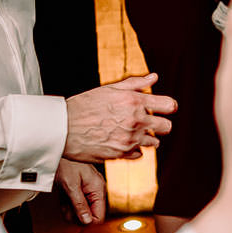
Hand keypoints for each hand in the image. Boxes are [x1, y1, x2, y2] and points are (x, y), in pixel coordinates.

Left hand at [55, 159, 105, 222]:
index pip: (99, 216)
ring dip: (69, 209)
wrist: (58, 152)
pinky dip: (67, 204)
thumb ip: (79, 204)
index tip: (74, 215)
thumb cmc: (66, 163)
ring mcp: (89, 192)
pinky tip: (63, 197)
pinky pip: (76, 205)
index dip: (86, 220)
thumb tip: (87, 221)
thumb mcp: (71, 186)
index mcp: (98, 189)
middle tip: (66, 205)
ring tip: (63, 199)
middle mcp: (96, 192)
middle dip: (75, 214)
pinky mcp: (81, 192)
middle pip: (89, 216)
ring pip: (81, 212)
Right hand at [62, 75, 176, 161]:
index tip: (164, 108)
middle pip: (166, 127)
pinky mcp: (121, 154)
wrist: (62, 128)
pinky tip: (121, 142)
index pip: (169, 105)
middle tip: (148, 122)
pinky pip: (139, 154)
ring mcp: (129, 139)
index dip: (168, 107)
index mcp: (134, 101)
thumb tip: (154, 78)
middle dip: (160, 124)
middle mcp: (135, 120)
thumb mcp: (108, 89)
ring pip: (154, 142)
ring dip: (147, 137)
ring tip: (130, 132)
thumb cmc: (82, 106)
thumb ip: (135, 84)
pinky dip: (133, 149)